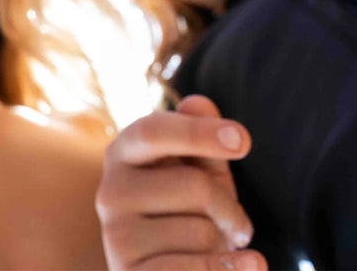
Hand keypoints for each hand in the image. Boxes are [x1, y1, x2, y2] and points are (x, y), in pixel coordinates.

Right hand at [96, 95, 264, 270]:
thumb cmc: (187, 215)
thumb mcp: (199, 172)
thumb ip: (200, 135)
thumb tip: (200, 102)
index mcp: (122, 153)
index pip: (155, 131)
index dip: (199, 133)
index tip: (243, 140)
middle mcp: (110, 191)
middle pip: (195, 186)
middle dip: (229, 209)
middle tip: (232, 223)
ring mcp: (117, 237)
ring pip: (202, 233)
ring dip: (226, 245)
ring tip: (214, 250)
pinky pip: (198, 270)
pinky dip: (232, 269)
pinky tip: (247, 266)